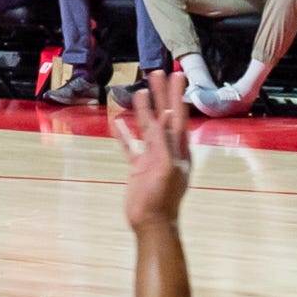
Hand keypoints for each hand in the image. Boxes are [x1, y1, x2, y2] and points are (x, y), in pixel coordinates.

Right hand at [111, 69, 192, 230]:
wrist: (151, 223)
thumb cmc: (162, 198)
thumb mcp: (167, 168)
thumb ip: (166, 141)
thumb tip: (167, 114)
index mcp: (179, 149)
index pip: (178, 115)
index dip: (177, 95)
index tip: (177, 75)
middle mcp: (168, 150)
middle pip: (164, 115)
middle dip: (161, 95)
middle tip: (157, 73)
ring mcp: (152, 158)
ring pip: (147, 127)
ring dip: (143, 110)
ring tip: (139, 91)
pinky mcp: (138, 168)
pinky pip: (130, 146)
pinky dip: (124, 134)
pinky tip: (117, 122)